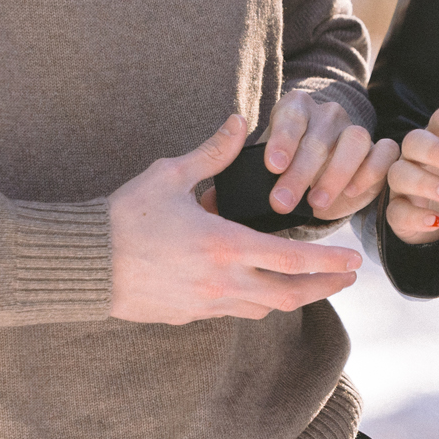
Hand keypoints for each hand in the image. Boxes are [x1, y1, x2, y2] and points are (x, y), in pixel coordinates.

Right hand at [110, 115, 363, 324]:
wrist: (83, 264)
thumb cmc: (124, 217)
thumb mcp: (169, 175)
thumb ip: (212, 152)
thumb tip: (239, 122)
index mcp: (224, 246)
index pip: (293, 260)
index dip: (329, 262)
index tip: (355, 261)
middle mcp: (222, 282)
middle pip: (289, 294)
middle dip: (324, 286)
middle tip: (347, 277)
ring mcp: (206, 304)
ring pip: (263, 308)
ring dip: (289, 295)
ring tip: (305, 280)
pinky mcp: (188, 316)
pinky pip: (233, 312)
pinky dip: (253, 300)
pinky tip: (254, 285)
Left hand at [258, 88, 400, 222]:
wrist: (319, 178)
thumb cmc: (287, 170)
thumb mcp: (266, 165)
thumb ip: (255, 169)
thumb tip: (225, 189)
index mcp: (296, 107)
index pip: (291, 117)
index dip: (282, 141)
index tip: (272, 166)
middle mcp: (328, 114)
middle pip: (319, 138)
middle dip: (300, 173)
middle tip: (282, 202)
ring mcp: (356, 129)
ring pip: (355, 140)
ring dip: (335, 174)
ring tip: (316, 203)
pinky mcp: (380, 149)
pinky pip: (385, 152)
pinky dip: (371, 171)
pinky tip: (352, 191)